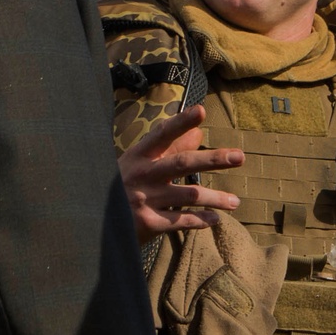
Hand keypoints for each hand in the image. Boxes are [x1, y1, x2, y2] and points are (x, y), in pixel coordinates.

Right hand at [118, 105, 243, 244]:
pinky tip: (215, 219)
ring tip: (235, 201)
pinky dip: (200, 220)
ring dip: (215, 198)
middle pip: (182, 163)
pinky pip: (181, 221)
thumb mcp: (140, 163)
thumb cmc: (121, 185)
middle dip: (212, 159)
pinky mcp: (148, 223)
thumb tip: (197, 134)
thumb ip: (169, 150)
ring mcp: (145, 199)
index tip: (201, 110)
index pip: (163, 134)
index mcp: (139, 155)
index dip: (181, 122)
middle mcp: (143, 175)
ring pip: (188, 195)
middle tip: (239, 156)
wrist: (95, 220)